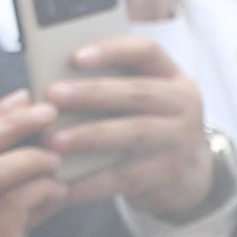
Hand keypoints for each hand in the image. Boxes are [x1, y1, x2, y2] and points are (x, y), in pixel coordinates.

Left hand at [50, 36, 217, 216]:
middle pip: (139, 92)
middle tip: (53, 94)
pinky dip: (91, 182)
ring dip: (91, 135)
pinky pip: (126, 176)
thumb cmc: (146, 128)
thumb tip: (48, 88)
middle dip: (93, 92)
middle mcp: (182, 103)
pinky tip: (62, 185)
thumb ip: (107, 90)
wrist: (188, 175)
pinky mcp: (169, 172)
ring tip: (53, 141)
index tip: (76, 57)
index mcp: (170, 76)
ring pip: (135, 132)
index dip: (113, 51)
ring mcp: (180, 138)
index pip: (146, 51)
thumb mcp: (139, 103)